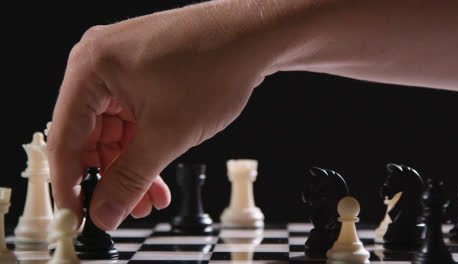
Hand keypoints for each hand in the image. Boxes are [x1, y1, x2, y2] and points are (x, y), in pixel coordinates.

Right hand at [47, 2, 268, 229]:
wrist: (253, 36)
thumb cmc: (214, 65)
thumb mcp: (167, 134)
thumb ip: (130, 178)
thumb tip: (105, 212)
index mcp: (91, 69)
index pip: (65, 139)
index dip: (70, 185)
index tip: (76, 217)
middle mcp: (100, 65)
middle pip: (89, 137)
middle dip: (110, 178)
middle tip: (122, 210)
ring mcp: (123, 69)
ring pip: (115, 133)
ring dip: (131, 168)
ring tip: (148, 199)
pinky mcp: (144, 75)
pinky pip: (133, 121)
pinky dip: (144, 149)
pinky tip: (158, 176)